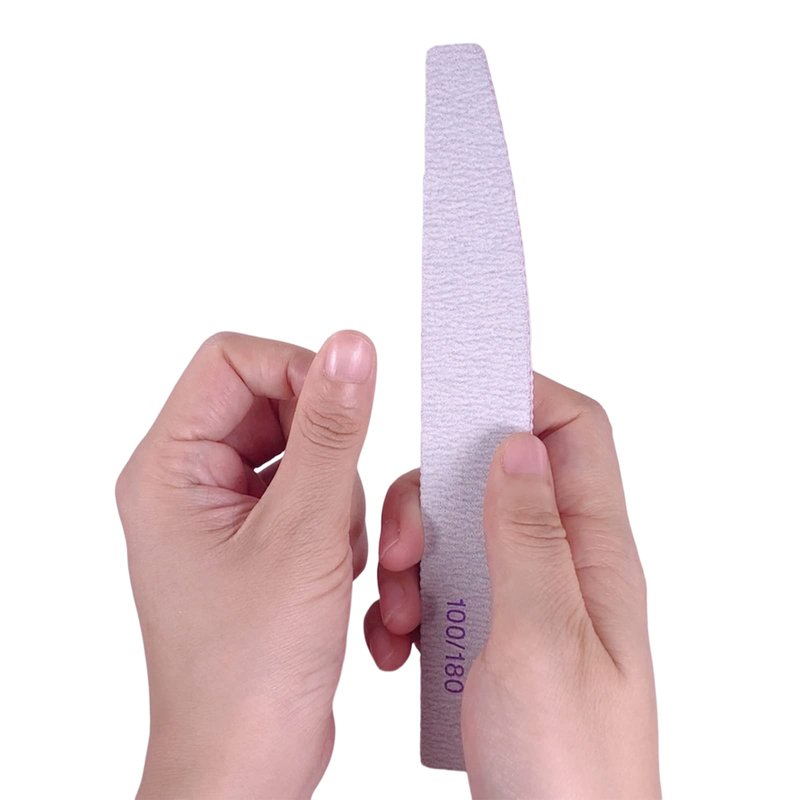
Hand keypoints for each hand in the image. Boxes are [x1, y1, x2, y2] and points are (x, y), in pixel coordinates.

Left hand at [116, 330, 375, 798]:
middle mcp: (189, 483)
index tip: (349, 408)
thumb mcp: (305, 534)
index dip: (297, 371)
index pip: (232, 361)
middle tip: (341, 503)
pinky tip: (338, 572)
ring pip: (300, 451)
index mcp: (169, 469)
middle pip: (271, 405)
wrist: (248, 763)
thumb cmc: (250, 670)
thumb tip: (350, 346)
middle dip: (327, 449)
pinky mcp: (255, 540)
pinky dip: (338, 522)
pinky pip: (309, 493)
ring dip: (339, 494)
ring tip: (338, 556)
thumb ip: (332, 431)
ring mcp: (223, 513)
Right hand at [364, 373, 660, 798]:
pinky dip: (407, 603)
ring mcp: (523, 601)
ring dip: (413, 559)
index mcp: (593, 554)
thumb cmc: (569, 768)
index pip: (573, 432)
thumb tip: (517, 442)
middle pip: (495, 476)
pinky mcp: (490, 636)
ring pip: (457, 532)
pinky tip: (395, 643)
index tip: (460, 388)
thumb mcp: (542, 637)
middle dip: (435, 494)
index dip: (522, 395)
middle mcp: (560, 567)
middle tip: (406, 543)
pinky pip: (441, 587)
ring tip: (396, 613)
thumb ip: (526, 533)